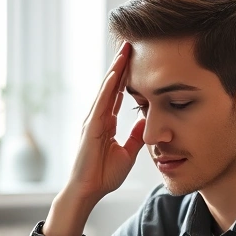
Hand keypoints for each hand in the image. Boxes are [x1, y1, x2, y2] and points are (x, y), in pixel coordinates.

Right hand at [65, 41, 146, 203]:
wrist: (89, 191)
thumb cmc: (104, 175)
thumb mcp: (128, 152)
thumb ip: (135, 136)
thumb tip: (146, 121)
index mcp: (107, 122)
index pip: (118, 93)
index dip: (127, 75)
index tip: (137, 57)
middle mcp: (98, 117)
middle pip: (112, 85)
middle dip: (121, 65)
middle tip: (131, 43)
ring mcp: (92, 121)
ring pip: (106, 90)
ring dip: (115, 70)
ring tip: (124, 50)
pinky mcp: (90, 129)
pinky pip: (100, 105)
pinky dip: (107, 90)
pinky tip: (115, 75)